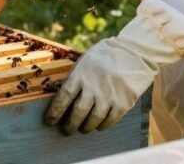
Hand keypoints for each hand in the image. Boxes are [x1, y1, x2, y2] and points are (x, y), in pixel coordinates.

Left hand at [44, 16, 180, 134]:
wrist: (135, 52)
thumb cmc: (106, 56)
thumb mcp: (86, 61)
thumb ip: (76, 77)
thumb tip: (63, 97)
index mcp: (81, 75)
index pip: (63, 98)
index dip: (54, 112)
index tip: (49, 122)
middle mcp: (94, 87)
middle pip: (77, 113)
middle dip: (69, 125)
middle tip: (66, 131)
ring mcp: (109, 96)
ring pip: (93, 120)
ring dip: (85, 127)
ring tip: (82, 129)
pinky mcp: (123, 103)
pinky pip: (110, 121)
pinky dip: (102, 126)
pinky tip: (99, 126)